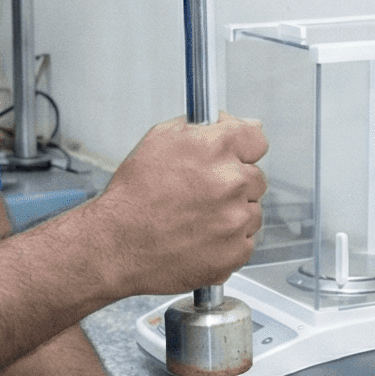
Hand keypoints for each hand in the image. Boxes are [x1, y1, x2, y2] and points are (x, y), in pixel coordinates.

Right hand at [85, 115, 266, 297]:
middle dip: (234, 183)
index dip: (244, 148)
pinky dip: (229, 241)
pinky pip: (246, 240)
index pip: (257, 139)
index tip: (237, 156)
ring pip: (252, 211)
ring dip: (233, 213)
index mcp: (216, 148)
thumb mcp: (159, 140)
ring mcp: (236, 220)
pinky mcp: (235, 251)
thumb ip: (201, 127)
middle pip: (256, 177)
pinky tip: (201, 237)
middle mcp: (231, 182)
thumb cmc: (132, 196)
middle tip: (202, 193)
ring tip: (198, 219)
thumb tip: (230, 124)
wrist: (117, 245)